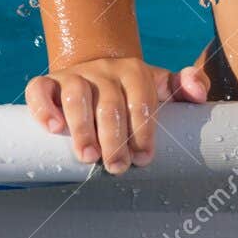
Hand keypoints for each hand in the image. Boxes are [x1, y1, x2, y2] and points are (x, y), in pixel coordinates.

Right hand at [25, 57, 209, 172]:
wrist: (96, 73)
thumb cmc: (132, 91)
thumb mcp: (161, 87)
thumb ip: (188, 87)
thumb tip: (197, 92)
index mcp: (134, 71)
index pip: (141, 99)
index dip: (143, 130)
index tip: (143, 159)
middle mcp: (104, 70)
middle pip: (109, 103)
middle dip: (115, 139)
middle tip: (116, 167)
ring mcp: (74, 75)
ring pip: (76, 96)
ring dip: (82, 129)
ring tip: (88, 157)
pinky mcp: (49, 82)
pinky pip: (39, 89)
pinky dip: (44, 108)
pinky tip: (53, 129)